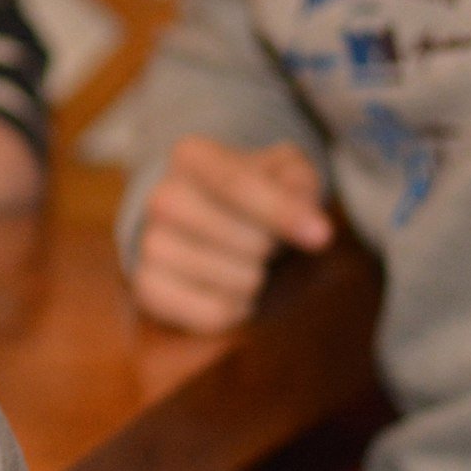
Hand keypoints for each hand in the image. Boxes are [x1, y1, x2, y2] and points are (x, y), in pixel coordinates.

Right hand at [130, 136, 330, 332]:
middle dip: (272, 246)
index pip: (235, 182)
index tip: (322, 235)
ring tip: (245, 262)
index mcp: (191, 157)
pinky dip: (236, 308)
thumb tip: (311, 225)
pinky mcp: (147, 288)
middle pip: (244, 238)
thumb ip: (300, 184)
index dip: (280, 210)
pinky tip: (229, 289)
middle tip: (266, 240)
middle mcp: (160, 197)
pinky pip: (213, 313)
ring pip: (235, 279)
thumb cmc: (255, 194)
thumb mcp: (284, 172)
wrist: (207, 221)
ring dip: (256, 278)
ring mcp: (148, 244)